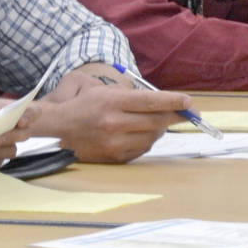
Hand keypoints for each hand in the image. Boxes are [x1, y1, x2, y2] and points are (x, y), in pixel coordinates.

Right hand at [30, 79, 191, 163]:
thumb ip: (132, 94)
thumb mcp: (104, 90)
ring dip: (161, 129)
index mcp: (112, 102)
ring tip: (160, 121)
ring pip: (152, 136)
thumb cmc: (84, 105)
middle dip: (177, 116)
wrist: (59, 128)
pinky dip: (148, 140)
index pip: (151, 101)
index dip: (173, 102)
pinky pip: (142, 149)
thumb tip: (163, 102)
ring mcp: (114, 142)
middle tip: (189, 113)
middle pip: (156, 120)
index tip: (189, 102)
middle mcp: (114, 123)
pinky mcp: (114, 157)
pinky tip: (143, 133)